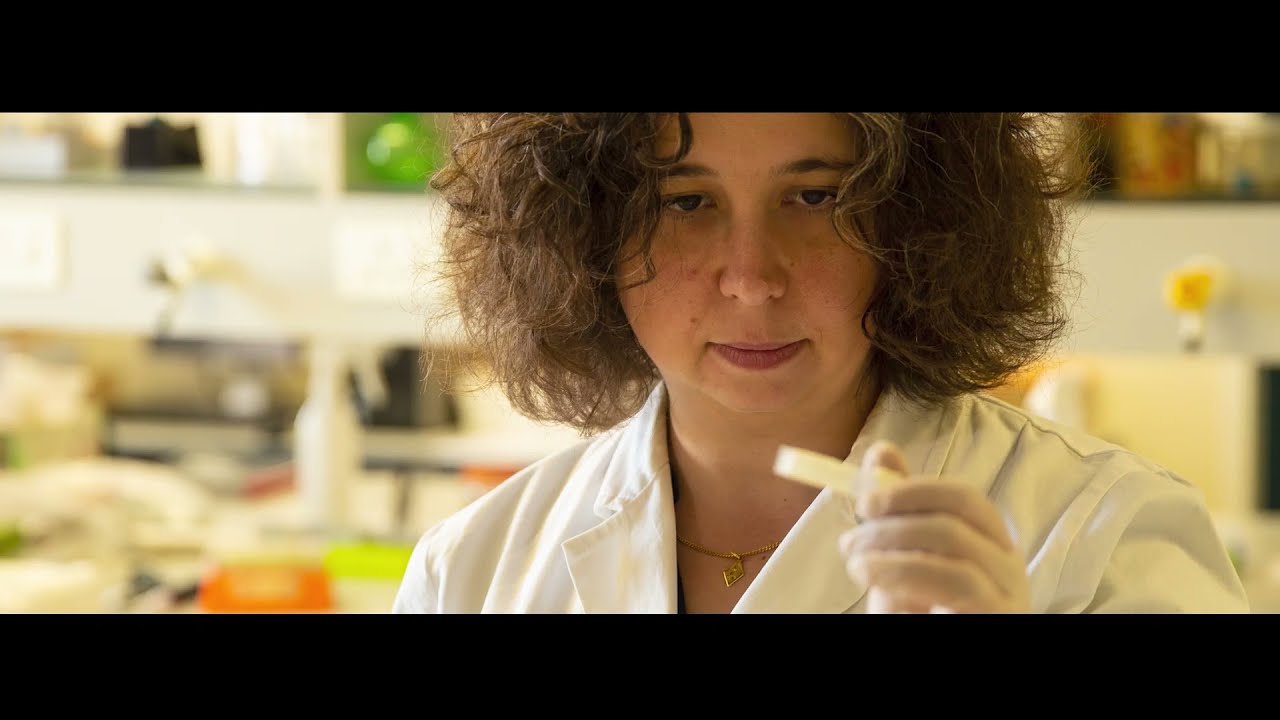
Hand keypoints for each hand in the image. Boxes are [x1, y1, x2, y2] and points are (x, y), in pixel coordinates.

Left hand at [838, 441, 1030, 613]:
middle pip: (956, 516)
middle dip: (893, 517)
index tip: (865, 501)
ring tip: (855, 564)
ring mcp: (1006, 597)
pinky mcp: (995, 617)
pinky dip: (903, 571)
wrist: (924, 642)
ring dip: (890, 545)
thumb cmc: (920, 615)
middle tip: (851, 536)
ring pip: (952, 545)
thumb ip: (896, 511)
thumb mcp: (901, 561)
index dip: (911, 489)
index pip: (963, 497)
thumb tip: (882, 450)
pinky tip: (873, 578)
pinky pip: (955, 582)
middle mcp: (1008, 568)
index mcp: (990, 545)